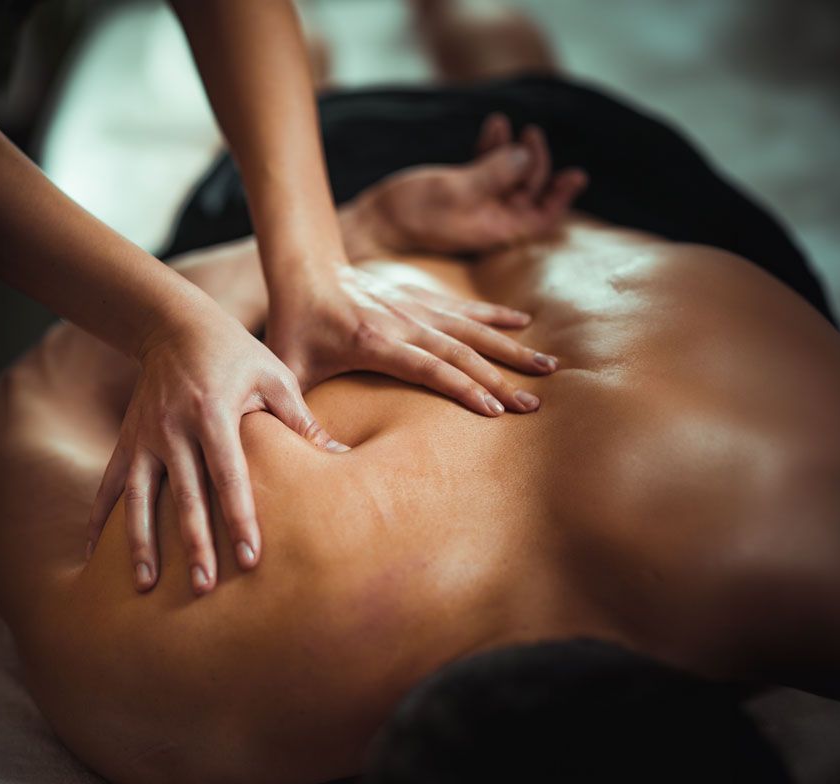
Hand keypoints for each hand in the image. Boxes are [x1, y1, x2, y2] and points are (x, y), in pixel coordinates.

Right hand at [86, 299, 346, 595]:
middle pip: (184, 496)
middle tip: (202, 590)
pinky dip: (99, 521)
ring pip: (138, 498)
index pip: (228, 475)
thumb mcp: (274, 376)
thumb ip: (302, 420)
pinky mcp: (126, 441)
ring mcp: (144, 437)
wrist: (174, 325)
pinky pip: (108, 486)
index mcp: (213, 413)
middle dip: (194, 544)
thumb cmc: (236, 353)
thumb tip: (343, 457)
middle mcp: (173, 429)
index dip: (239, 518)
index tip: (249, 559)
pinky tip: (94, 557)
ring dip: (141, 544)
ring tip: (143, 586)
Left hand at [266, 262, 557, 415]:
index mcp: (373, 342)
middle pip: (459, 352)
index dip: (461, 388)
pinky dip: (495, 315)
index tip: (494, 410)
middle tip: (534, 404)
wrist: (307, 271)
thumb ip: (295, 410)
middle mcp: (401, 322)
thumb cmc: (296, 326)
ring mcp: (415, 307)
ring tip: (548, 366)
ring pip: (471, 329)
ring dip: (510, 348)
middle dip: (500, 379)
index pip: (426, 368)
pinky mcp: (420, 297)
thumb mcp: (291, 369)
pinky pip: (464, 308)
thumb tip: (312, 456)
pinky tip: (525, 323)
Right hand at [342, 113, 587, 259]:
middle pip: (528, 191)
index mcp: (496, 229)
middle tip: (532, 135)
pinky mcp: (460, 191)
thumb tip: (527, 156)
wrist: (376, 221)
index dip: (561, 197)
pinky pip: (486, 168)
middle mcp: (490, 219)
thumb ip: (494, 173)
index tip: (576, 175)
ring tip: (510, 126)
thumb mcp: (457, 189)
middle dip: (534, 162)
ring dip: (514, 151)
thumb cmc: (413, 211)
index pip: (542, 217)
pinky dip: (492, 148)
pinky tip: (494, 126)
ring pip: (508, 176)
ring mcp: (476, 205)